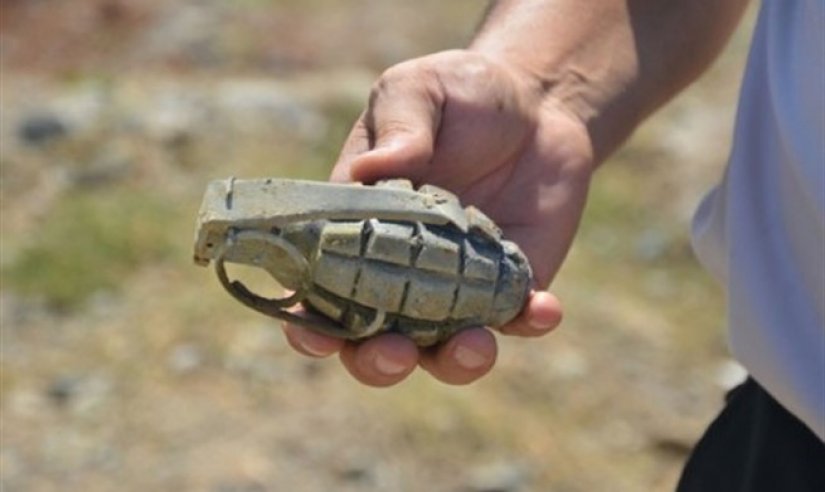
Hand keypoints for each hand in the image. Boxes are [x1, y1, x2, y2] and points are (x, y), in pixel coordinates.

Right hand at [283, 50, 594, 385]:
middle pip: (373, 341)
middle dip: (378, 362)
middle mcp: (401, 271)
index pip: (318, 290)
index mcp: (356, 231)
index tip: (319, 337)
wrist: (535, 105)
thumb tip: (371, 169)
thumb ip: (398, 126)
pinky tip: (544, 306)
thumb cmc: (460, 95)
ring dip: (455, 361)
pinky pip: (517, 320)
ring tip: (474, 345)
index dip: (310, 324)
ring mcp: (458, 286)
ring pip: (444, 350)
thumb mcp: (420, 91)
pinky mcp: (512, 285)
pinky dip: (528, 322)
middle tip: (396, 352)